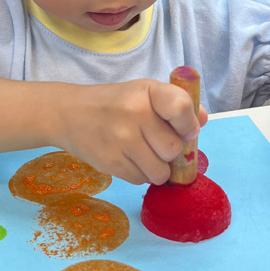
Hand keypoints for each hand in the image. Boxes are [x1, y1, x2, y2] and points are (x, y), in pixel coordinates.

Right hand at [54, 79, 207, 185]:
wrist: (68, 113)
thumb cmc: (114, 103)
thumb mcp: (144, 93)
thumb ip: (176, 104)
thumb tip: (201, 122)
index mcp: (147, 91)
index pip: (181, 107)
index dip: (188, 124)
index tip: (183, 130)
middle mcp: (134, 113)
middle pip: (173, 149)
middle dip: (168, 152)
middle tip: (154, 143)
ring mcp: (121, 139)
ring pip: (160, 171)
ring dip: (156, 168)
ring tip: (142, 154)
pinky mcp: (110, 162)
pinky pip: (141, 180)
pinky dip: (138, 174)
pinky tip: (126, 158)